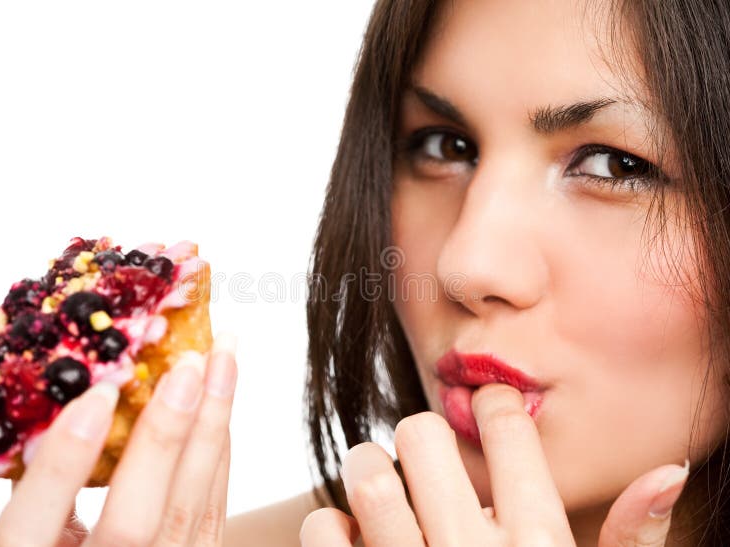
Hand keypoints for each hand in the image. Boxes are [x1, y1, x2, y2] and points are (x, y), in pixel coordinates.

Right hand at [0, 332, 237, 546]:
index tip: (96, 397)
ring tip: (223, 359)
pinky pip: (212, 509)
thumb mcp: (27, 523)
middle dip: (163, 436)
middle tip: (188, 364)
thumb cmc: (50, 540)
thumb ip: (32, 478)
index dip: (61, 462)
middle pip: (131, 524)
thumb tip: (53, 396)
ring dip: (210, 426)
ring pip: (187, 510)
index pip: (31, 525)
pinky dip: (217, 449)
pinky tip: (220, 403)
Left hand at [299, 383, 689, 546]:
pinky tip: (358, 539)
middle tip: (425, 454)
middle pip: (423, 436)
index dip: (495, 407)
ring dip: (367, 467)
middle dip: (421, 435)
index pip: (509, 434)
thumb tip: (666, 472)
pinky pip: (326, 531)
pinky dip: (332, 527)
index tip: (490, 410)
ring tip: (383, 483)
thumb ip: (629, 539)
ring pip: (368, 475)